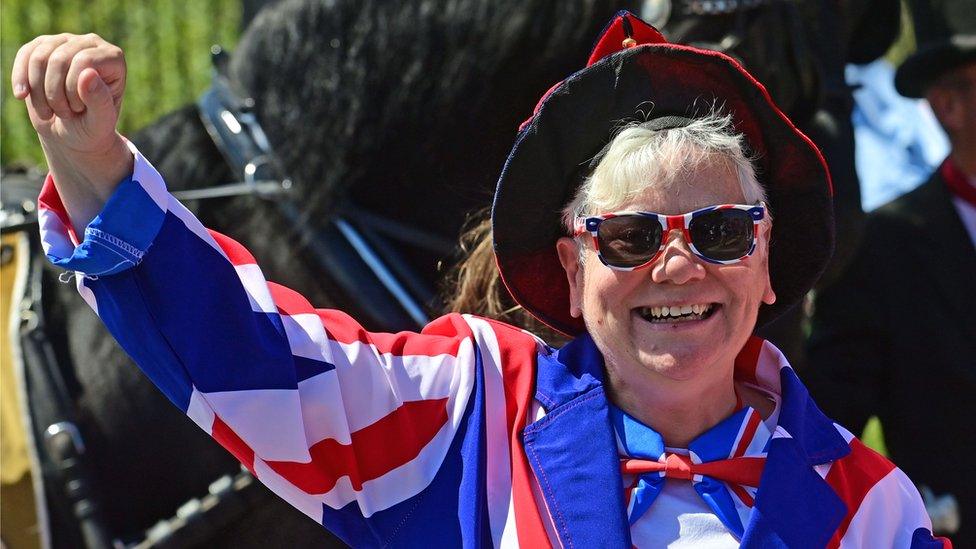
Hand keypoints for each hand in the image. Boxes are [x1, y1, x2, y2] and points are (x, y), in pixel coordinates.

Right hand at [11, 33, 132, 231]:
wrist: (74, 138)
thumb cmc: (93, 135)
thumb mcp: (99, 127)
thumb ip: (100, 103)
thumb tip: (88, 76)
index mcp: (114, 60)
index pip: (85, 61)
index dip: (76, 90)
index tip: (77, 113)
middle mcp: (93, 45)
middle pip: (61, 56)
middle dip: (56, 92)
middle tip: (64, 115)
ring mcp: (67, 44)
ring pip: (39, 53)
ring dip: (38, 88)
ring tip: (50, 110)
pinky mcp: (43, 48)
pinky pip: (23, 52)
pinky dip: (20, 76)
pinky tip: (23, 96)